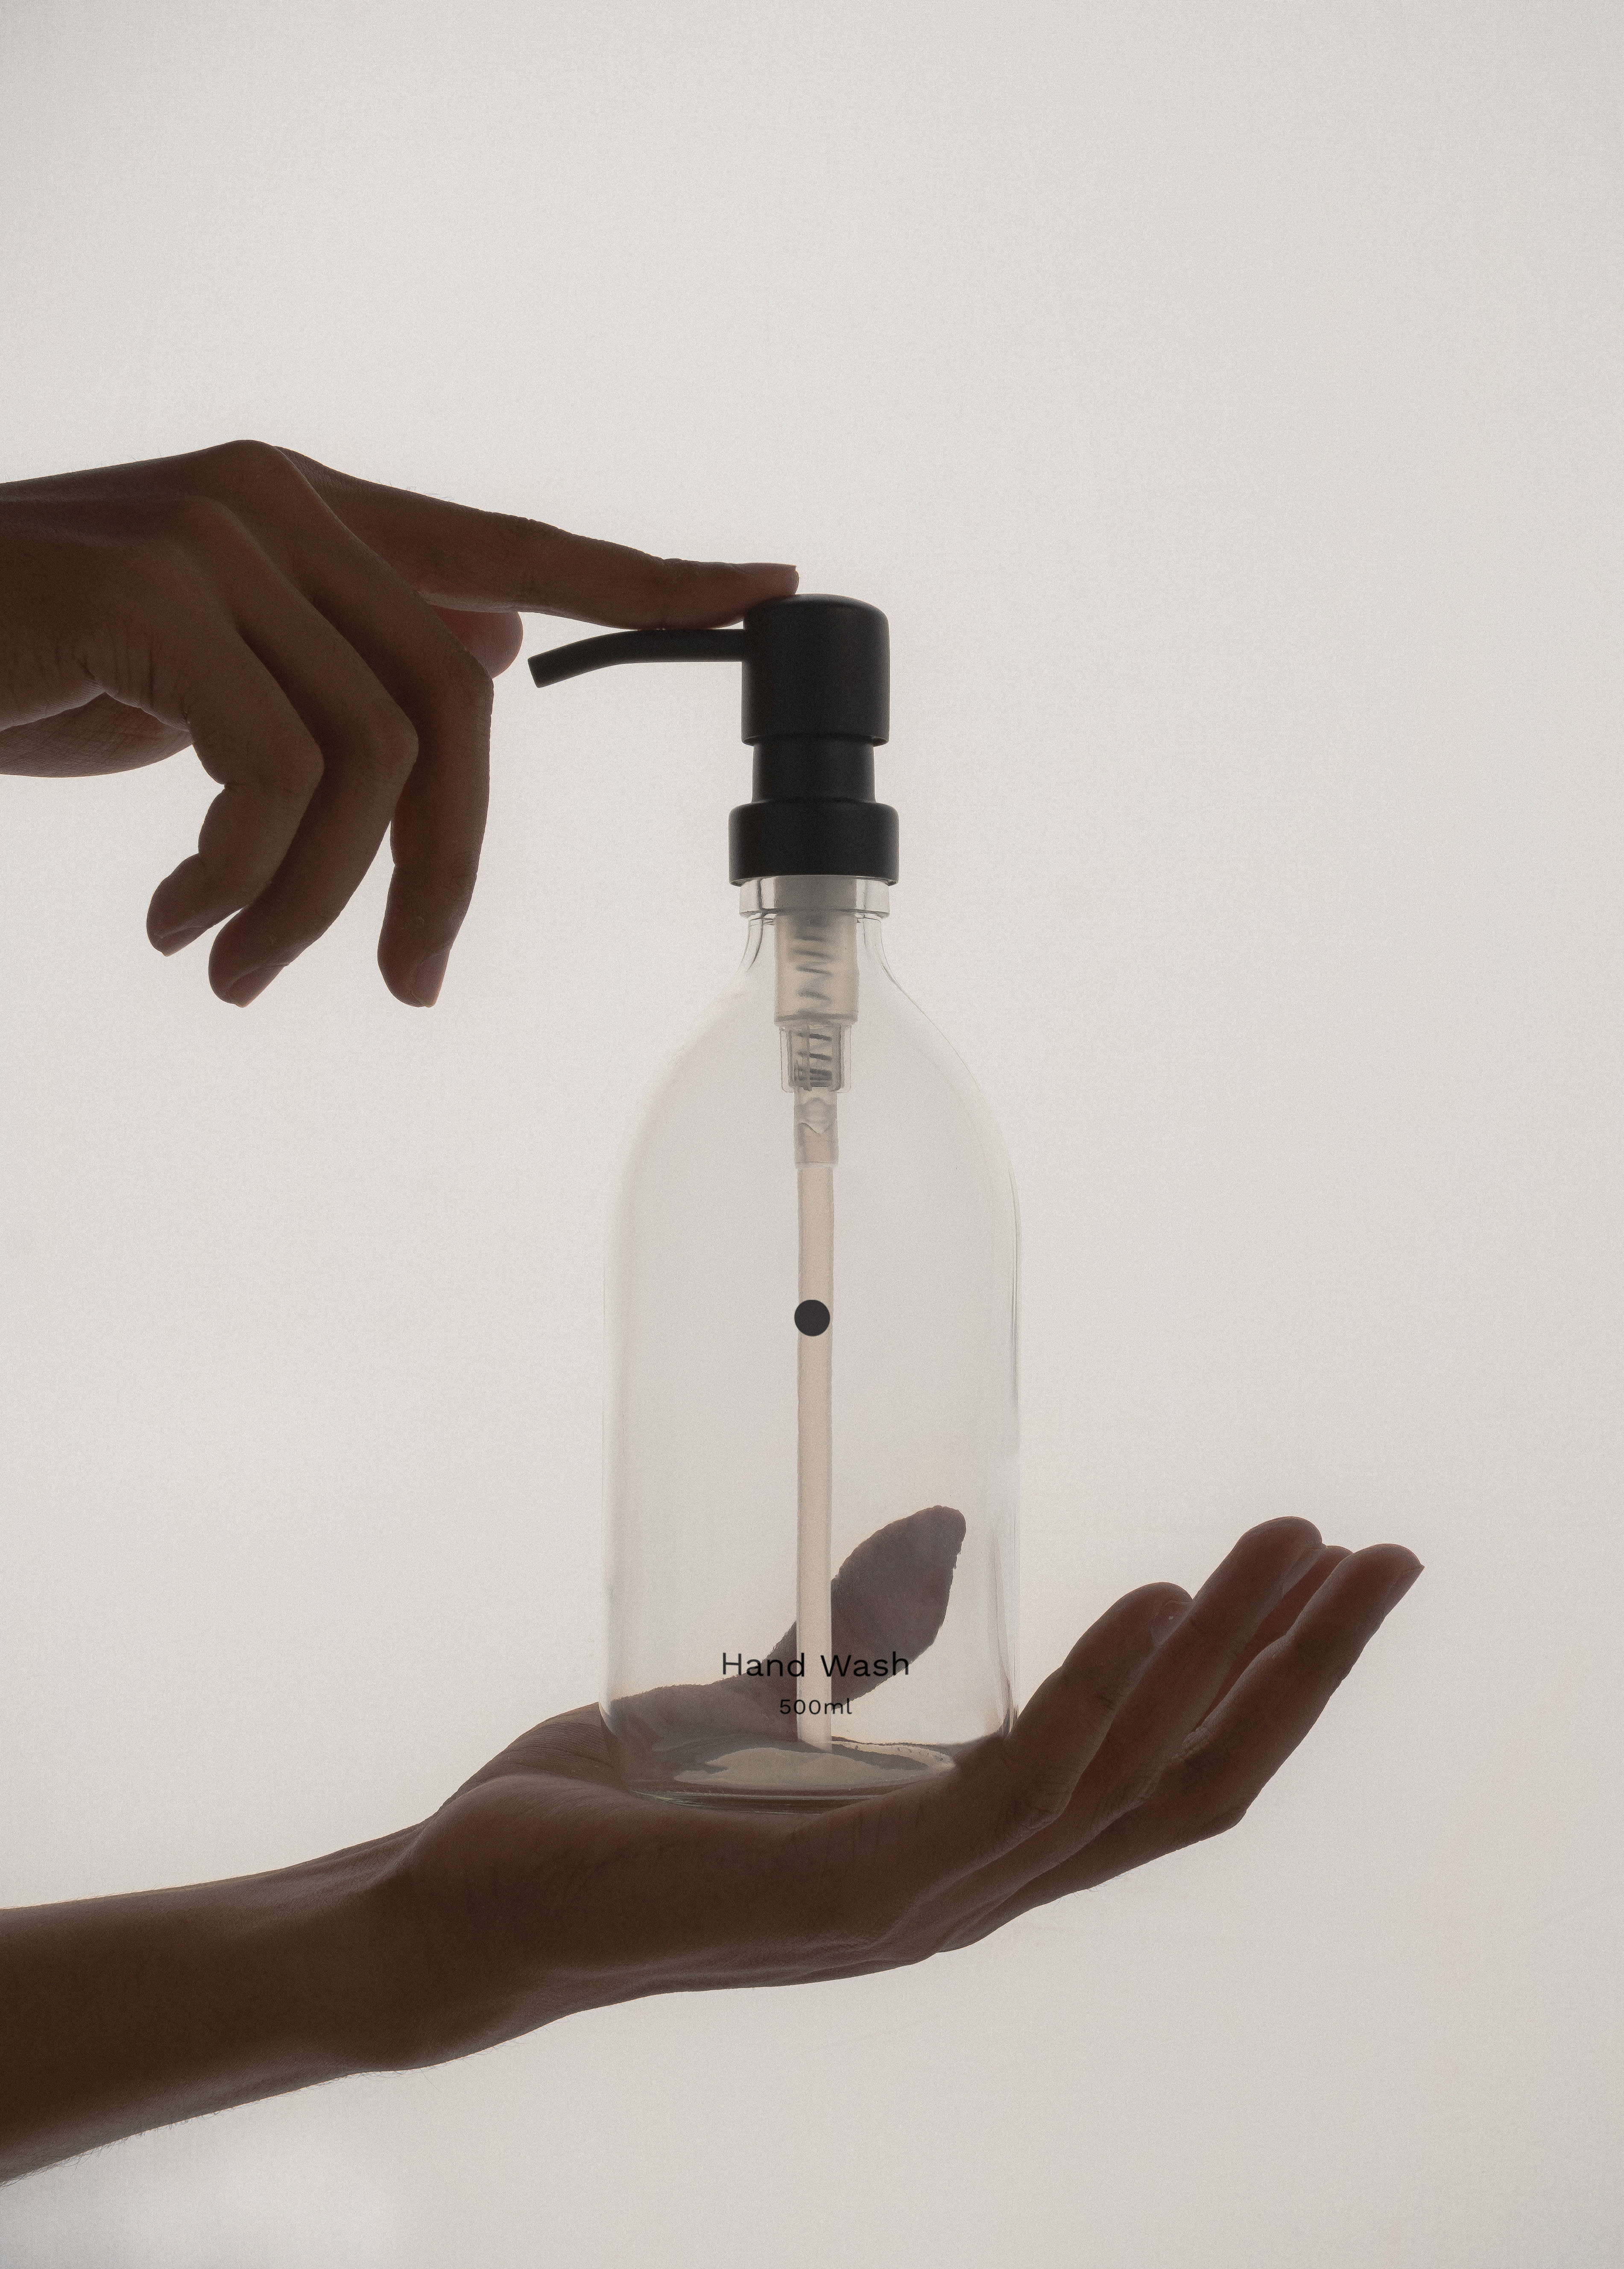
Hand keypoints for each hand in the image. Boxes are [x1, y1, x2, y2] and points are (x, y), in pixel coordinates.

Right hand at [0, 442, 795, 1004]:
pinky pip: (280, 779)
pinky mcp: (158, 601)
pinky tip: (174, 928)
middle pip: (457, 705)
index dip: (644, 574)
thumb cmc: (19, 662)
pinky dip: (244, 882)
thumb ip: (339, 652)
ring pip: (374, 757)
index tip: (764, 586)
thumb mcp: (200, 668)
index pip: (510, 546)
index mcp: (304, 512)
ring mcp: (220, 541)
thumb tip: (488, 640)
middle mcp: (280, 503)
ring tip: (235, 968)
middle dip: (446, 865)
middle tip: (401, 981)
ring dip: (315, 902)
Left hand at [388, 1517, 1422, 2055]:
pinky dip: (1097, 1693)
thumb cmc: (612, 1815)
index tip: (1327, 1580)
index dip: (1262, 1689)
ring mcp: (921, 1901)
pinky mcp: (852, 1887)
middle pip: (1186, 1781)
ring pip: (1129, 1780)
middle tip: (1380, 1555)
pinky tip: (1156, 1605)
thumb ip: (837, 1672)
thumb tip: (916, 1558)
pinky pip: (1016, 1789)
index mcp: (960, 1852)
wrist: (474, 1905)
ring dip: (1226, 1659)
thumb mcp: (752, 1723)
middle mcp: (970, 1891)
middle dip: (1298, 1672)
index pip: (1156, 1776)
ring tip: (1293, 1552)